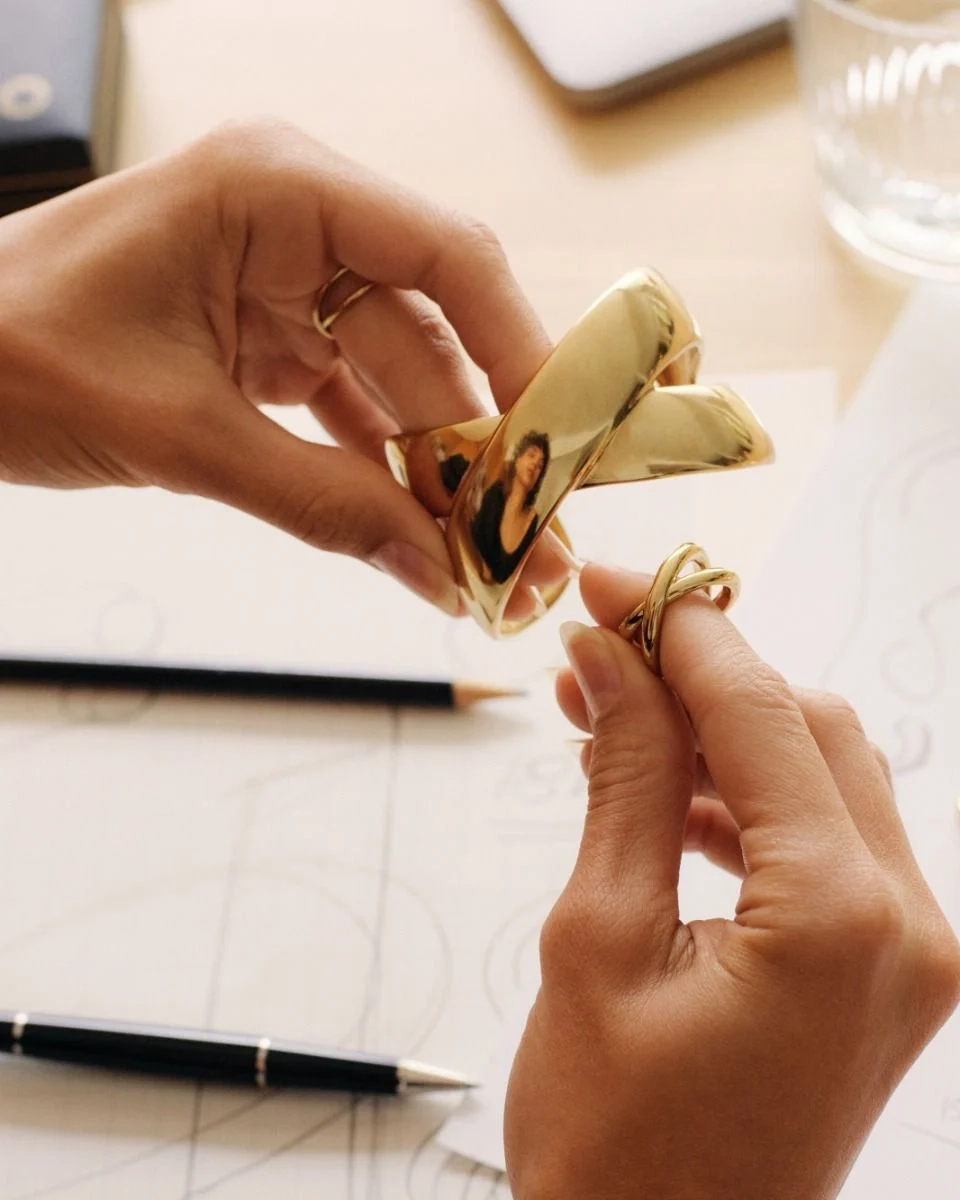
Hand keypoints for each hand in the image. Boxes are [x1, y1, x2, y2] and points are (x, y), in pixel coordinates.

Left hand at [0, 121, 550, 614]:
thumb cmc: (12, 355)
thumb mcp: (178, 434)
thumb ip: (320, 504)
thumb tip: (437, 571)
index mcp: (277, 188)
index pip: (444, 256)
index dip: (522, 348)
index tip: (563, 442)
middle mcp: (296, 226)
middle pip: (432, 338)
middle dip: (483, 449)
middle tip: (532, 541)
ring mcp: (285, 289)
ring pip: (398, 386)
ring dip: (440, 476)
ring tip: (490, 559)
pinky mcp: (267, 347)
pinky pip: (351, 414)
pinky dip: (383, 478)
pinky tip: (422, 537)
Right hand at [504, 564, 959, 1199]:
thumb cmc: (618, 1149)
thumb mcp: (596, 939)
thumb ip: (623, 777)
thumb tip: (611, 661)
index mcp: (838, 922)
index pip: (763, 715)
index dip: (682, 633)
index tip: (617, 588)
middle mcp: (907, 928)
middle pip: (810, 730)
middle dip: (705, 675)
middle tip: (605, 647)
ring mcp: (909, 952)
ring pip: (821, 776)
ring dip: (720, 736)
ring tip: (612, 717)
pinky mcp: (886, 967)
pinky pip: (824, 840)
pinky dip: (747, 801)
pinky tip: (666, 793)